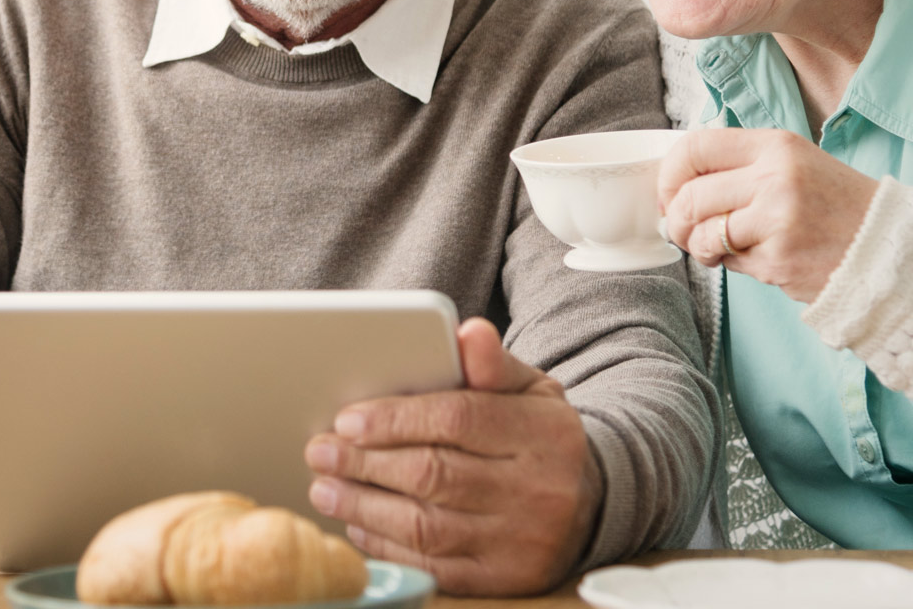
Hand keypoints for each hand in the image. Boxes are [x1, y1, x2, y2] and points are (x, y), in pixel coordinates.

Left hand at [302, 318, 601, 595]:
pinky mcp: (504, 580)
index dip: (396, 419)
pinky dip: (387, 546)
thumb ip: (492, 363)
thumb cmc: (538, 435)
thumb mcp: (529, 389)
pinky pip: (435, 567)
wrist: (593, 502)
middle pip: (435, 476)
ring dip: (364, 507)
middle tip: (319, 451)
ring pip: (427, 527)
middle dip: (365, 463)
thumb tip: (468, 332)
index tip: (346, 419)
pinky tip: (358, 525)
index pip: (458, 419)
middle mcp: (537, 491)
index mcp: (542, 433)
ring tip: (325, 488)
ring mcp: (522, 542)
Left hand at [658, 127, 878, 302]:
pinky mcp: (780, 259)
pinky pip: (731, 262)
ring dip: (700, 247)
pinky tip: (761, 259)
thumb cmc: (836, 208)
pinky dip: (734, 265)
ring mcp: (778, 219)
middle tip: (687, 232)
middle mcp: (776, 177)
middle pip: (690, 196)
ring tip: (718, 249)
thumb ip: (741, 168)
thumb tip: (676, 185)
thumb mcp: (794, 166)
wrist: (894, 251)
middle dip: (678, 220)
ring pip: (703, 233)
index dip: (669, 174)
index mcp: (777, 146)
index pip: (695, 147)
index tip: (670, 194)